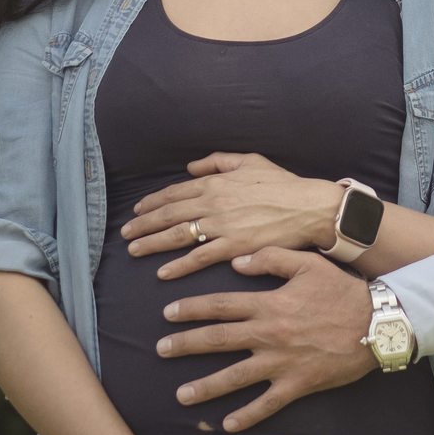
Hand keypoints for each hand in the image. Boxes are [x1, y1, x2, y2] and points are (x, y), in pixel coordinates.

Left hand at [121, 154, 342, 279]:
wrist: (308, 206)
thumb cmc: (282, 184)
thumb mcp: (249, 161)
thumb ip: (217, 162)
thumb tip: (191, 168)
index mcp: (216, 182)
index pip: (175, 192)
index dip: (153, 202)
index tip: (138, 210)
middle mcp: (213, 203)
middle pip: (169, 214)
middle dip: (144, 223)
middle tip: (125, 233)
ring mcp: (222, 226)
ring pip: (178, 235)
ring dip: (152, 243)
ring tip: (134, 250)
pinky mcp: (233, 247)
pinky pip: (199, 257)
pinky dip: (178, 266)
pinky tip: (163, 272)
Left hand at [157, 249, 376, 430]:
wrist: (377, 323)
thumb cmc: (342, 290)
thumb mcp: (307, 264)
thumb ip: (270, 259)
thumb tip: (236, 261)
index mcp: (269, 303)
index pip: (221, 305)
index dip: (191, 308)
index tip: (167, 313)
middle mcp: (269, 333)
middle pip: (219, 340)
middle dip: (186, 345)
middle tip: (160, 351)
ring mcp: (282, 362)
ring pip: (235, 377)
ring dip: (206, 387)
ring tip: (181, 395)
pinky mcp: (298, 384)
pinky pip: (267, 404)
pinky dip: (246, 416)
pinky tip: (227, 425)